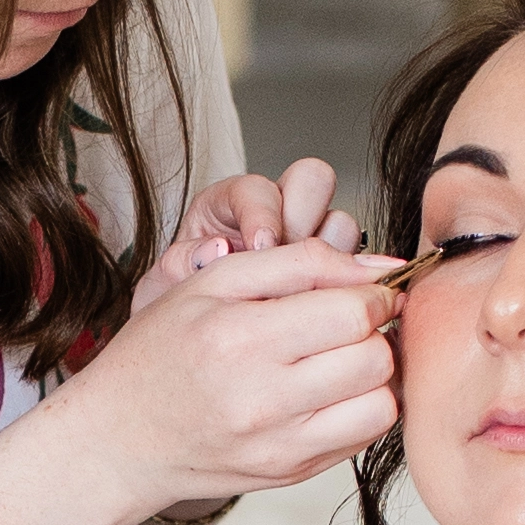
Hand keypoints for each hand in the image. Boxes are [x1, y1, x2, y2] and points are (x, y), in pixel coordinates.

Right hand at [64, 230, 403, 516]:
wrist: (121, 437)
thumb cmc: (161, 352)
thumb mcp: (213, 282)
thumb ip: (299, 260)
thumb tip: (381, 267)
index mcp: (239, 339)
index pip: (354, 313)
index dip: (373, 293)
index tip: (362, 290)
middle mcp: (262, 400)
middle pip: (376, 358)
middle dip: (376, 332)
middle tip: (352, 322)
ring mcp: (280, 446)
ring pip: (382, 403)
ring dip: (375, 374)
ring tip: (342, 357)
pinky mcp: (292, 473)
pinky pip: (365, 436)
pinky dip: (360, 407)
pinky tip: (328, 391)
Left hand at [138, 151, 362, 300]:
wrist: (193, 345)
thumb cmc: (179, 306)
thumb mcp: (167, 282)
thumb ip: (182, 261)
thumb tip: (215, 249)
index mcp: (232, 203)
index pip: (259, 188)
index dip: (264, 214)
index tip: (261, 246)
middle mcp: (278, 213)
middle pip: (314, 180)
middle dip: (305, 215)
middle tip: (290, 257)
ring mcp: (312, 243)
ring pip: (342, 223)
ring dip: (330, 254)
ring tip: (305, 291)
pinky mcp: (334, 276)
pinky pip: (356, 268)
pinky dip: (343, 286)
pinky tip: (322, 310)